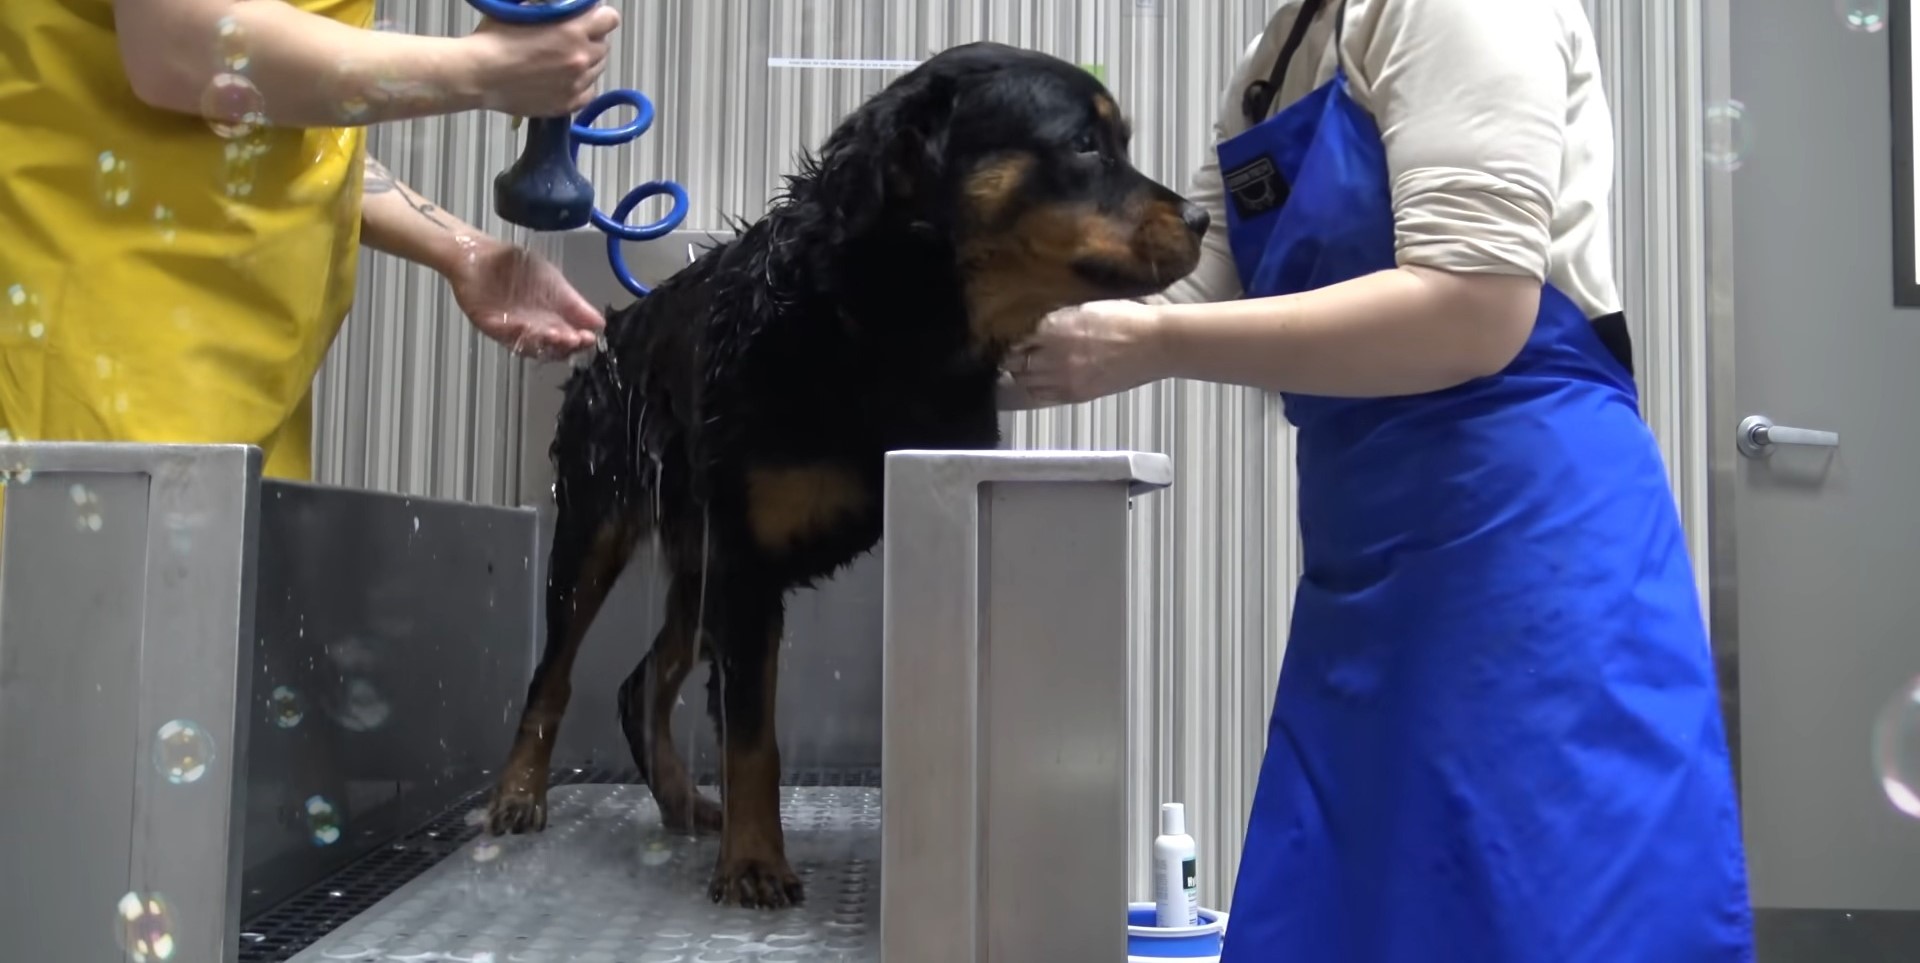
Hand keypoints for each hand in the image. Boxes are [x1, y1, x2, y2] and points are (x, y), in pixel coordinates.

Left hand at [447, 239, 605, 359]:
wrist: (480, 254)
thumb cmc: (517, 265)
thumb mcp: (553, 281)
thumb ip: (574, 303)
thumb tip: (599, 323)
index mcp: (550, 320)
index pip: (569, 338)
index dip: (580, 340)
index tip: (590, 337)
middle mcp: (533, 328)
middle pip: (552, 348)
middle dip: (565, 345)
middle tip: (575, 339)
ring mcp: (512, 329)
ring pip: (531, 346)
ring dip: (545, 342)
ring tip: (558, 334)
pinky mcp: (490, 326)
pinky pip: (506, 336)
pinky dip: (518, 334)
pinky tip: (529, 327)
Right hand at [462, 3, 620, 115]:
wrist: (479, 75)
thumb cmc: (494, 40)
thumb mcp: (524, 9)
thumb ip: (550, 7)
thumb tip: (561, 5)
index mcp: (573, 30)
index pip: (610, 19)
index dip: (600, 16)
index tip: (591, 17)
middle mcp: (581, 58)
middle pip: (603, 45)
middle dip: (590, 39)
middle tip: (570, 39)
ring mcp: (576, 84)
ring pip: (598, 69)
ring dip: (586, 62)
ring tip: (563, 60)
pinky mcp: (567, 104)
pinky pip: (588, 92)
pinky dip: (580, 85)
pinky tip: (563, 79)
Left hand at [1006, 300, 1167, 405]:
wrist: (1156, 344)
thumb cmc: (1127, 319)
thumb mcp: (1085, 307)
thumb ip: (1055, 317)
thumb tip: (1032, 323)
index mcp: (1057, 328)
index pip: (1014, 338)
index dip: (1008, 336)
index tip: (1008, 333)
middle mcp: (1056, 356)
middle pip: (1015, 362)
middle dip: (1011, 355)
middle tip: (1014, 349)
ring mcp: (1066, 379)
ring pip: (1025, 380)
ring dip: (1022, 371)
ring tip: (1027, 363)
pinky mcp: (1077, 394)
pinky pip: (1042, 396)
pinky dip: (1035, 388)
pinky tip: (1040, 378)